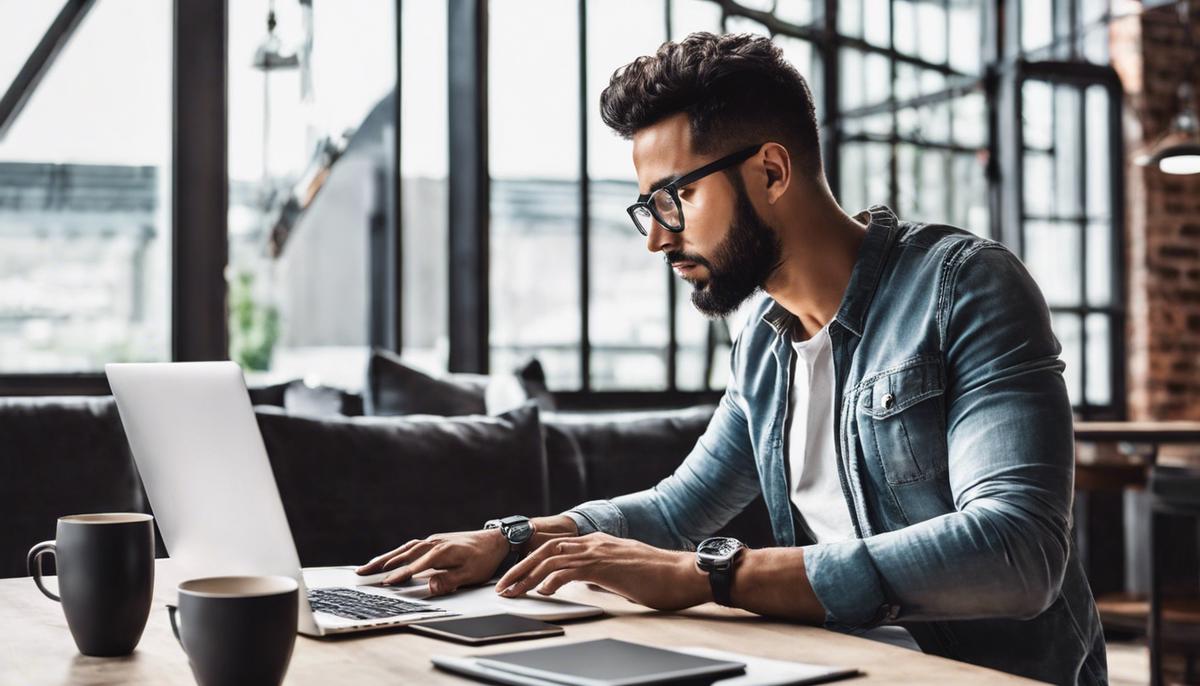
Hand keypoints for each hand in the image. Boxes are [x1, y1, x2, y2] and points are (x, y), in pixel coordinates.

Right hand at [355, 529, 506, 594]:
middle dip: (381, 564)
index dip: (400, 575)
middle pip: (403, 554)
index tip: (385, 583)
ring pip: (404, 549)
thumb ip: (450, 580)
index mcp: (442, 551)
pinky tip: (389, 559)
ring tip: (367, 567)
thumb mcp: (471, 573)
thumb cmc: (485, 558)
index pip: (415, 565)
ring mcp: (433, 540)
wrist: (496, 540)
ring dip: (385, 557)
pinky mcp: (434, 541)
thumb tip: (429, 586)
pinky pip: (410, 547)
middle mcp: (434, 543)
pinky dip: (396, 553)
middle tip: (361, 573)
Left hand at [495, 533, 708, 611]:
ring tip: (513, 592)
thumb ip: (603, 573)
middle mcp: (594, 542)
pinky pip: (570, 570)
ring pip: (552, 559)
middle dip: (520, 569)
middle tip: (503, 586)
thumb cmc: (659, 577)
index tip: (516, 575)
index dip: (532, 560)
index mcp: (598, 542)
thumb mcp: (623, 573)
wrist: (682, 573)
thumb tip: (588, 583)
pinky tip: (544, 591)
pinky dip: (552, 580)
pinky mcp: (605, 565)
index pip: (555, 546)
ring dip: (528, 577)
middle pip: (545, 550)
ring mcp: (599, 552)